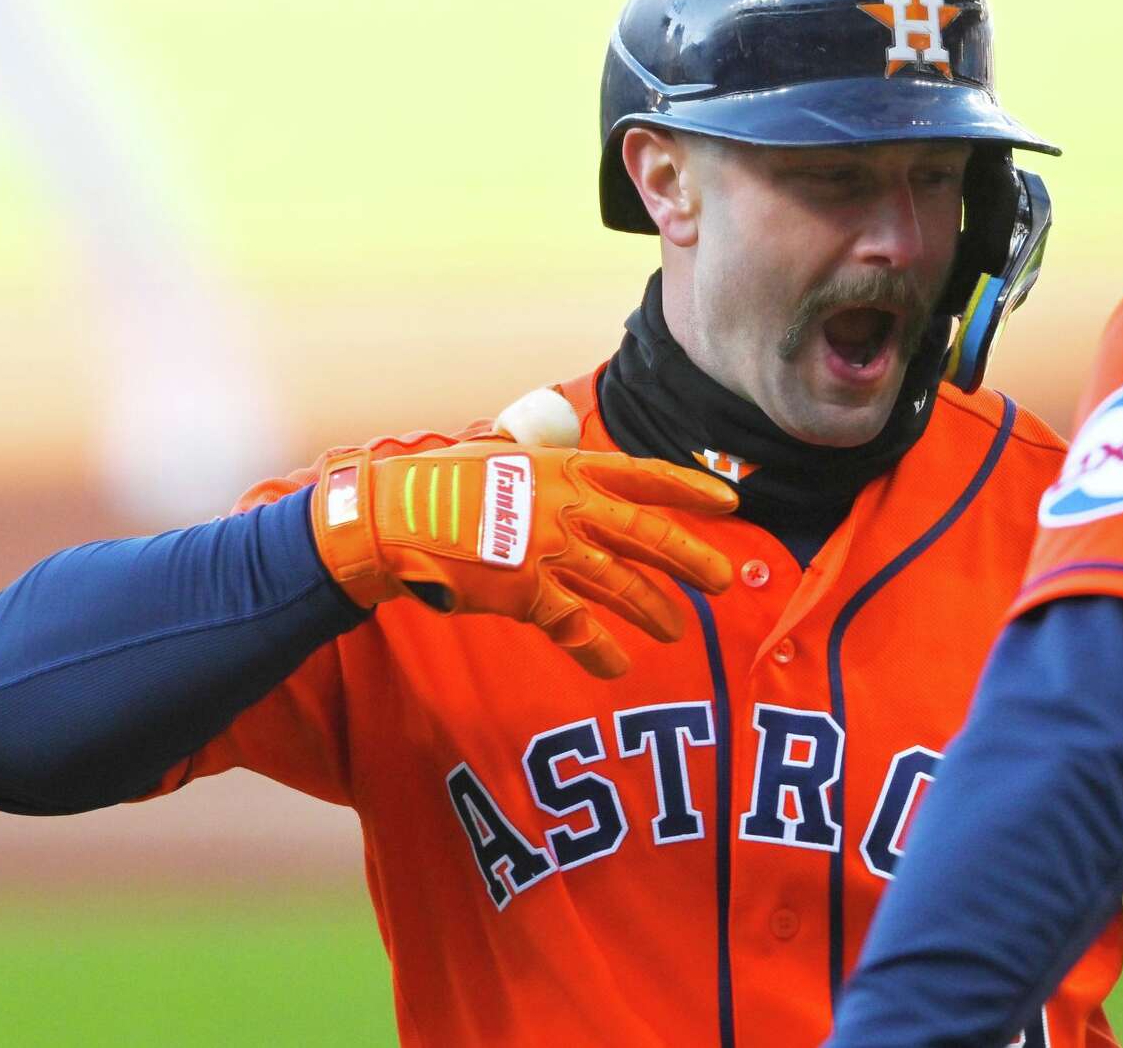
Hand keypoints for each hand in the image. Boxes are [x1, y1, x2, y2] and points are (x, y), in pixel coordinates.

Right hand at [310, 441, 736, 676]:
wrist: (393, 519)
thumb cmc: (443, 484)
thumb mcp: (505, 456)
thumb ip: (545, 463)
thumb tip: (565, 456)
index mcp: (567, 469)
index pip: (644, 477)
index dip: (690, 490)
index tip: (729, 504)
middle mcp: (569, 508)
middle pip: (648, 535)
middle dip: (691, 559)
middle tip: (723, 582)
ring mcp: (551, 551)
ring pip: (622, 586)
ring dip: (654, 610)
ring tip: (677, 631)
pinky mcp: (527, 594)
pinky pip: (577, 629)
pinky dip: (599, 652)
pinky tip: (616, 666)